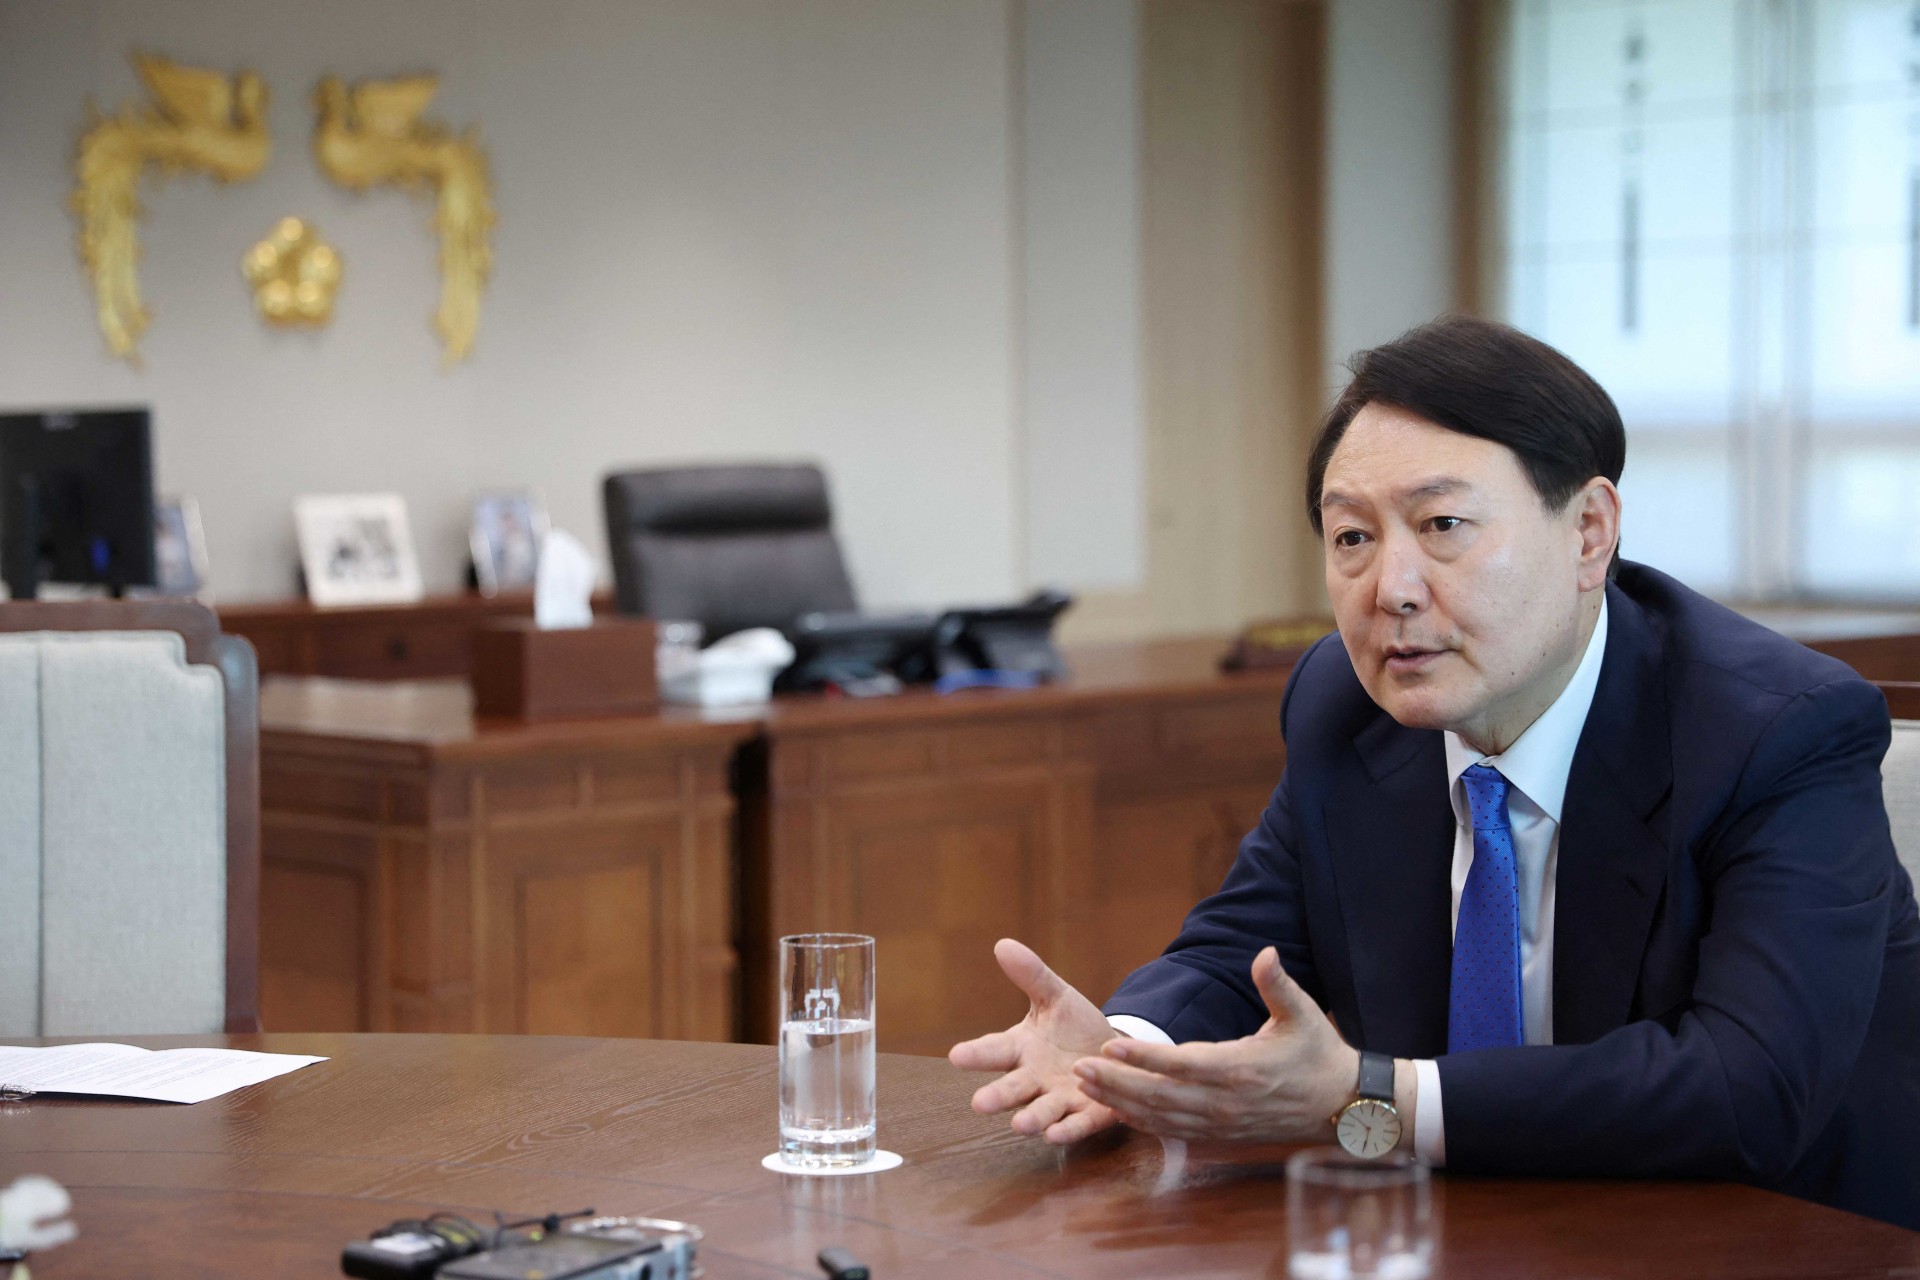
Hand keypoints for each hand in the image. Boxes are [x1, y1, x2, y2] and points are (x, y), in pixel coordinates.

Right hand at [948, 938, 1120, 1143]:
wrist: (1114, 1054)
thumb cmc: (1075, 1027)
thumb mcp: (1056, 997)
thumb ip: (1032, 975)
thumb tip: (1003, 944)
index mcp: (1021, 1049)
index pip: (994, 1050)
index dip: (975, 1054)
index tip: (956, 1055)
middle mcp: (1035, 1079)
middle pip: (1013, 1088)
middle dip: (998, 1096)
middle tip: (979, 1104)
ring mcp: (1060, 1100)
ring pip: (1042, 1111)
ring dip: (1031, 1118)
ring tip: (1019, 1125)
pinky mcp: (1088, 1114)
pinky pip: (1076, 1124)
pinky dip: (1067, 1130)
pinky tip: (1055, 1135)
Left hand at [1070, 946, 1359, 1141]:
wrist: (1342, 1106)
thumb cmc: (1319, 1054)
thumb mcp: (1303, 1014)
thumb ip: (1277, 984)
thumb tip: (1265, 952)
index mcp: (1240, 1069)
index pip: (1181, 1064)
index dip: (1143, 1057)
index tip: (1109, 1045)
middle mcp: (1224, 1101)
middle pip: (1159, 1096)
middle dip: (1116, 1083)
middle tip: (1078, 1069)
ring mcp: (1220, 1123)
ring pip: (1160, 1118)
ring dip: (1120, 1103)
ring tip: (1085, 1087)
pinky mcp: (1219, 1135)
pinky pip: (1172, 1131)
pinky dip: (1140, 1122)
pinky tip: (1114, 1110)